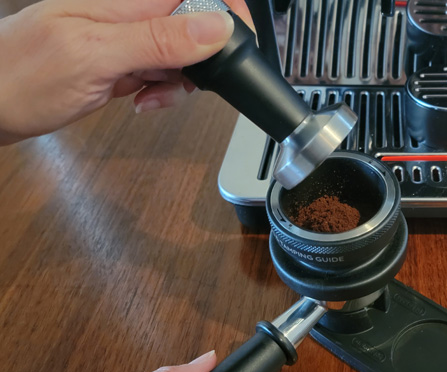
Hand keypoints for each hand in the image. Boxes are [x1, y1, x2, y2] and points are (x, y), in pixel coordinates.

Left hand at [0, 0, 253, 144]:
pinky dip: (160, 92)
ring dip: (178, 82)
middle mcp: (130, 16)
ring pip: (182, 54)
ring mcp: (127, 41)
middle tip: (183, 83)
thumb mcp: (96, 58)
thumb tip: (216, 26)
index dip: (225, 15)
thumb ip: (158, 40)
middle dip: (202, 60)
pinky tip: (139, 100)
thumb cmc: (23, 77)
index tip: (237, 45)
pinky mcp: (122, 64)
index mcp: (127, 2)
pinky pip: (161, 73)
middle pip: (196, 26)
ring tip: (149, 96)